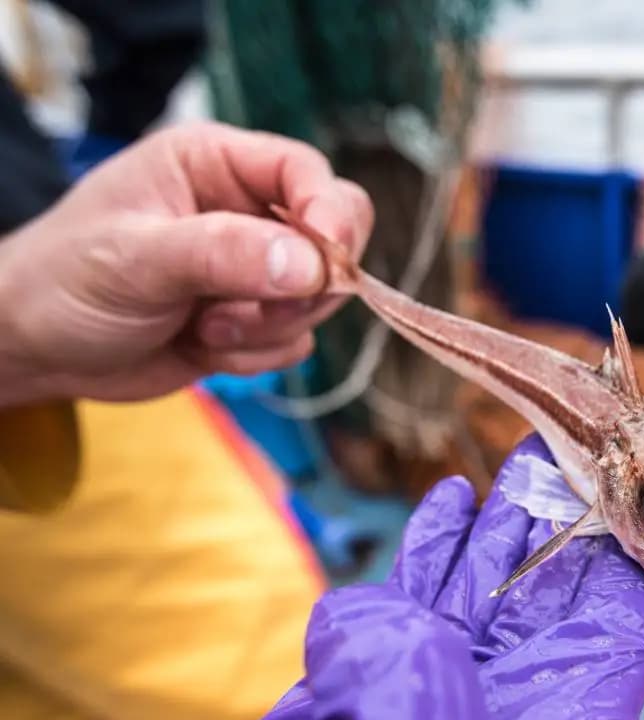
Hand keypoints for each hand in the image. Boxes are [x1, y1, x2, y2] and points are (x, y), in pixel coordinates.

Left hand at [0, 121, 372, 404]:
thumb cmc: (65, 280)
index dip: (331, 217)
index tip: (330, 267)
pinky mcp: (254, 319)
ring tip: (203, 327)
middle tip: (255, 310)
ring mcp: (254, 269)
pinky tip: (202, 345)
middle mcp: (244, 211)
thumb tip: (311, 265)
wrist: (36, 349)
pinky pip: (293, 342)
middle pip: (334, 240)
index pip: (308, 175)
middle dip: (305, 287)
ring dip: (268, 328)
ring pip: (317, 301)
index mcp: (216, 165)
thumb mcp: (137, 257)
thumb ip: (223, 253)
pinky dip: (255, 356)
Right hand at [94, 435, 643, 719]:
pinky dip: (426, 551)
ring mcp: (431, 706)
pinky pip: (405, 607)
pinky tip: (446, 504)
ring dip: (501, 523)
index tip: (634, 468)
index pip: (622, 627)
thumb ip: (412, 680)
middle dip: (568, 517)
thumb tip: (371, 614)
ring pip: (483, 593)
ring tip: (519, 459)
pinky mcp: (358, 699)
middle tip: (578, 439)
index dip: (634, 545)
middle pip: (557, 596)